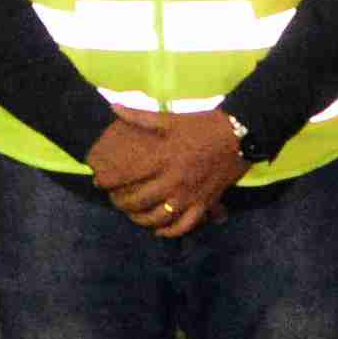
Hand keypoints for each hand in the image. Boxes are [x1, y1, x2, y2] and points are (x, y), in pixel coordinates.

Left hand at [87, 111, 244, 240]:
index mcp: (163, 158)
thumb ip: (139, 117)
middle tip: (113, 200)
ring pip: (158, 217)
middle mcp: (174, 180)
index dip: (108, 180)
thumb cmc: (202, 125)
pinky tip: (158, 230)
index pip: (127, 174)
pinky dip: (169, 231)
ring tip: (132, 215)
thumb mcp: (170, 119)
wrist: (239, 135)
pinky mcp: (204, 204)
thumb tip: (113, 107)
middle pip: (139, 200)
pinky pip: (184, 225)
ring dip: (141, 219)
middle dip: (121, 202)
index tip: (98, 181)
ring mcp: (189, 195)